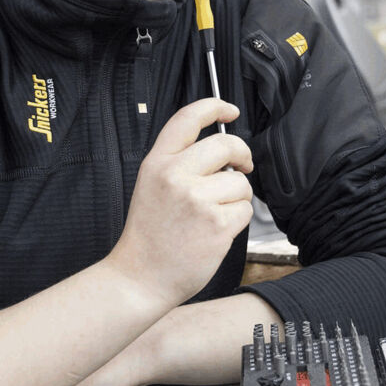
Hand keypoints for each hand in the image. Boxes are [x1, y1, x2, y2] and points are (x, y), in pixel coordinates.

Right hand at [108, 98, 253, 308]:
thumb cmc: (149, 235)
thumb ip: (179, 163)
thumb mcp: (151, 186)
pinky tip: (215, 232)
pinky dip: (237, 221)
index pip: (188, 119)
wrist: (140, 278)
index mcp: (157, 163)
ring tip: (214, 215)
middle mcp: (175, 175)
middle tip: (243, 167)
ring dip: (237, 198)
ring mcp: (197, 200)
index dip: (214, 107)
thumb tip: (224, 151)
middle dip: (243, 155)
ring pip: (240, 183)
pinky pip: (245, 210)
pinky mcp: (216, 224)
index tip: (229, 110)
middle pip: (226, 145)